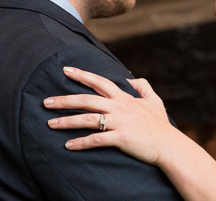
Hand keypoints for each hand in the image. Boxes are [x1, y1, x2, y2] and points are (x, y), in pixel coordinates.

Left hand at [43, 67, 177, 164]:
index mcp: (124, 98)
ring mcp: (119, 123)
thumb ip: (143, 86)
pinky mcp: (120, 138)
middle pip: (87, 100)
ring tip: (50, 124)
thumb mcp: (154, 100)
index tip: (65, 70)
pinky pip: (96, 140)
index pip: (99, 82)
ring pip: (88, 119)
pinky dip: (81, 142)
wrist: (169, 145)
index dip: (82, 75)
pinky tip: (68, 145)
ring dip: (67, 121)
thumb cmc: (160, 125)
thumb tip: (132, 79)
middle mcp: (119, 107)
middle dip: (64, 100)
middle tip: (46, 101)